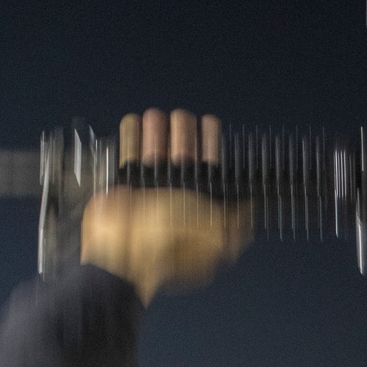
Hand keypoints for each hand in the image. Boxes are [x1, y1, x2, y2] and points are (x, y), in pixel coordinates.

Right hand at [80, 110, 250, 304]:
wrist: (117, 250)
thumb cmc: (163, 244)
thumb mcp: (209, 230)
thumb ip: (232, 222)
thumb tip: (249, 212)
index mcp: (198, 219)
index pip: (210, 177)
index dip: (211, 150)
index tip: (209, 127)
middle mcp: (175, 209)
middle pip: (183, 164)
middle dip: (184, 138)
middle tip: (182, 118)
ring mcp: (149, 201)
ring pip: (156, 159)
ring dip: (158, 135)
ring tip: (157, 116)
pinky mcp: (125, 195)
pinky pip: (129, 162)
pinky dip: (131, 142)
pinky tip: (135, 125)